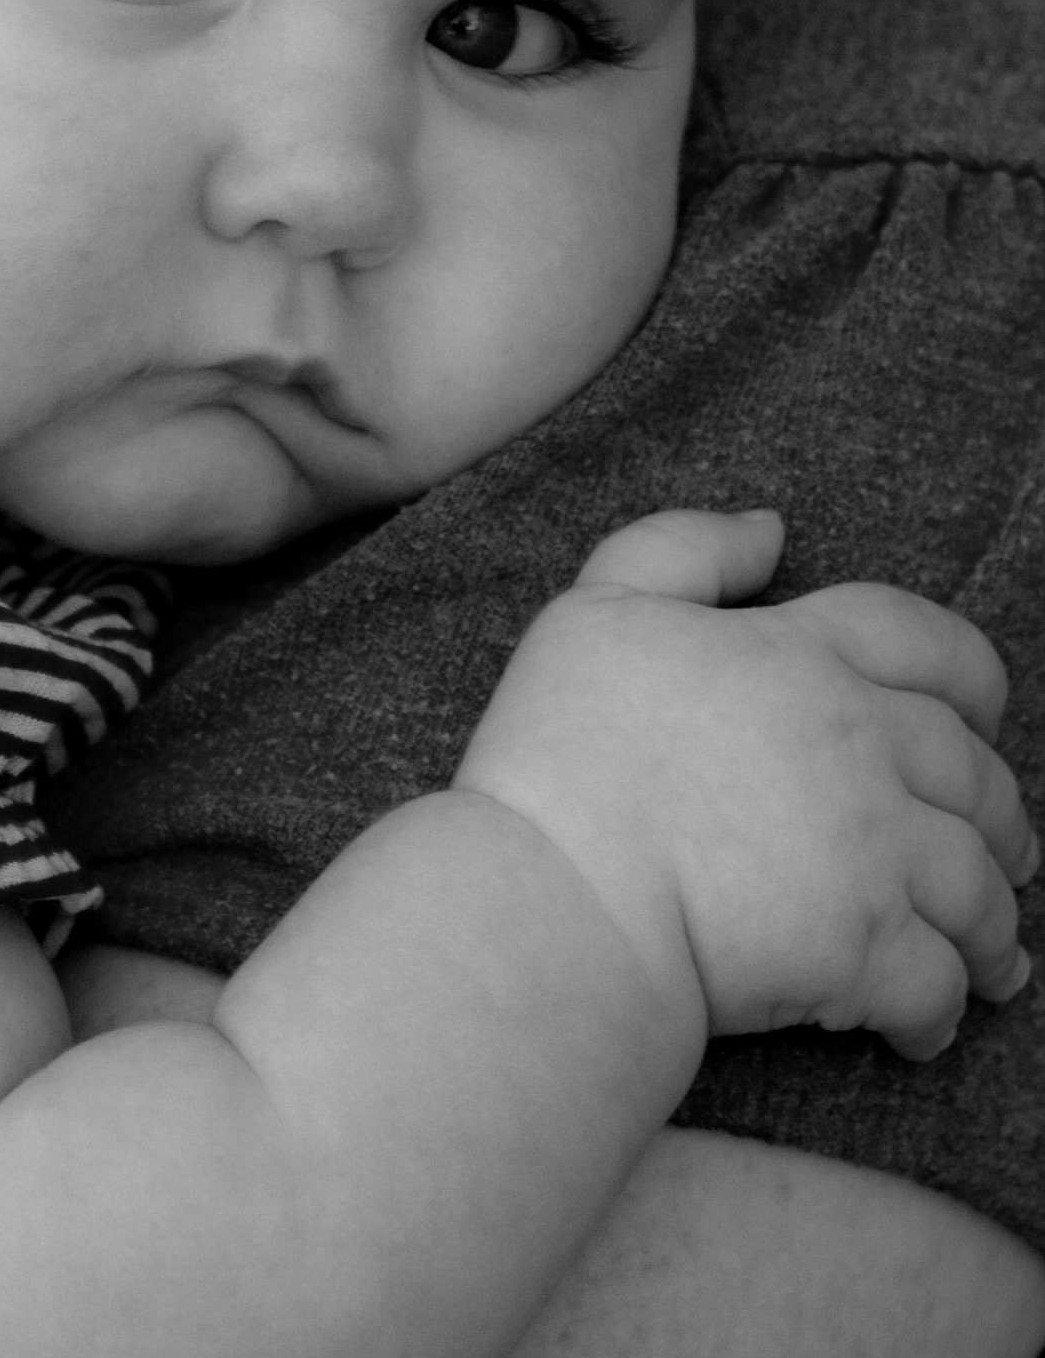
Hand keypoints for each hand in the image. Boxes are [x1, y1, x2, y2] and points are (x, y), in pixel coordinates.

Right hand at [459, 509, 1035, 1061]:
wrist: (558, 892)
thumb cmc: (562, 748)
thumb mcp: (598, 604)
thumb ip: (686, 548)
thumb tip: (772, 528)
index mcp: (804, 656)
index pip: (931, 644)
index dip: (973, 682)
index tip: (981, 718)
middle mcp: (860, 746)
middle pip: (976, 778)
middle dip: (997, 819)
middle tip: (997, 854)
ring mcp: (874, 853)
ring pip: (979, 889)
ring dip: (990, 925)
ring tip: (986, 956)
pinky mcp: (869, 954)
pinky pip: (941, 986)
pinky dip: (943, 1011)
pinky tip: (922, 1026)